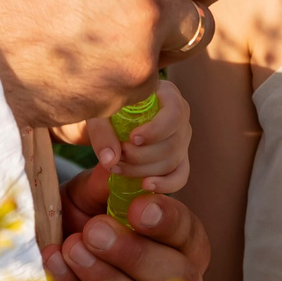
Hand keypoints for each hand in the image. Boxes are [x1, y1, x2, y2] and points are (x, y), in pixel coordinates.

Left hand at [46, 165, 209, 280]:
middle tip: (92, 231)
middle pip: (174, 277)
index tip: (137, 206)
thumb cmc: (86, 224)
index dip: (166, 220)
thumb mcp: (92, 198)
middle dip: (132, 254)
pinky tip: (56, 271)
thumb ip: (104, 184)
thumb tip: (112, 162)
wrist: (60, 266)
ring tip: (71, 250)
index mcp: (184, 244)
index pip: (187, 232)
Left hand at [99, 76, 190, 195]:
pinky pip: (180, 176)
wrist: (110, 118)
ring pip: (172, 162)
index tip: (132, 139)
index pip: (175, 113)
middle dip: (141, 156)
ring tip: (116, 167)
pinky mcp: (179, 157)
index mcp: (167, 95)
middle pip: (172, 144)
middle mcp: (181, 117)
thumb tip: (110, 160)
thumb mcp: (100, 113)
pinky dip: (165, 185)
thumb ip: (102, 133)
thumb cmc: (108, 108)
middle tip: (117, 156)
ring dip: (142, 170)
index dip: (156, 130)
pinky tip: (145, 185)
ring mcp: (182, 139)